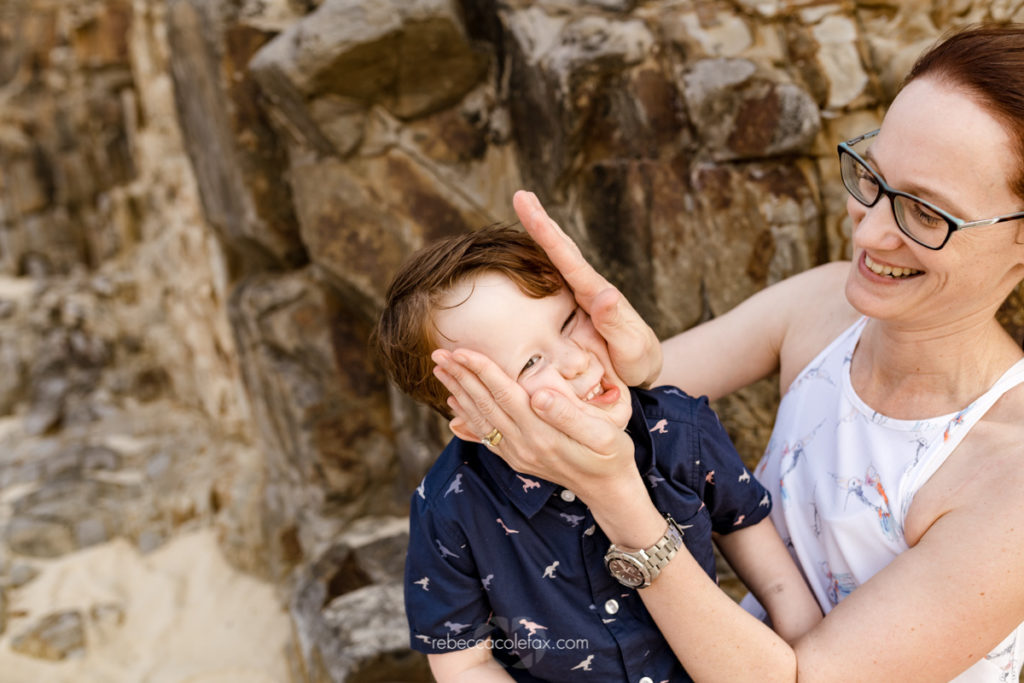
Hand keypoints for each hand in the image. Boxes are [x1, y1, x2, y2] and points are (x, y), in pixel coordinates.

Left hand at [431, 347, 640, 501]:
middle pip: (484, 404)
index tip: (460, 350)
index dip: (481, 369)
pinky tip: (454, 405)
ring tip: (441, 372)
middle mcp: (524, 445)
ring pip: (480, 419)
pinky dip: (466, 418)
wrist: (608, 488)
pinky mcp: (516, 459)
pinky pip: (484, 436)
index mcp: (542, 433)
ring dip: (458, 393)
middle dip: (460, 376)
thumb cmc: (611, 453)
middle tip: (438, 354)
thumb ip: (570, 413)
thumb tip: (539, 395)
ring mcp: (517, 454)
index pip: (505, 393)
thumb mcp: (602, 432)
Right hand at [513, 190, 662, 386]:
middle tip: (521, 194)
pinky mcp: (569, 313)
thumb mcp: (632, 349)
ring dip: (537, 237)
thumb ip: (617, 324)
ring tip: (523, 207)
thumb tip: (605, 294)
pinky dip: (533, 267)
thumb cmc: (638, 363)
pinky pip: (547, 287)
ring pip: (552, 263)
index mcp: (597, 295)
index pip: (568, 260)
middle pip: (560, 251)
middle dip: (541, 222)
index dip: (547, 234)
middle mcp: (586, 290)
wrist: (639, 376)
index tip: (529, 207)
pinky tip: (521, 255)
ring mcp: (577, 300)